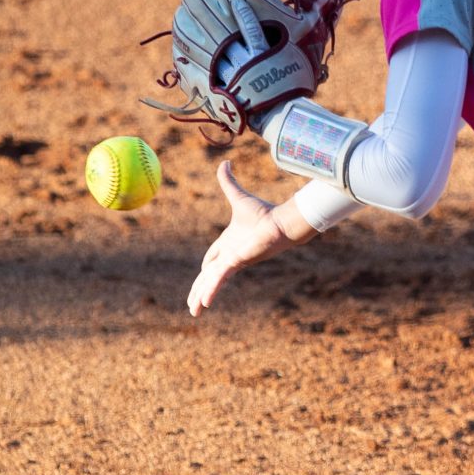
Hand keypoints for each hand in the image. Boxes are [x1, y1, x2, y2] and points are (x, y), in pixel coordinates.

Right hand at [188, 160, 288, 314]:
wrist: (281, 221)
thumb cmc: (265, 212)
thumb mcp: (239, 197)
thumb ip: (228, 182)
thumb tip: (224, 162)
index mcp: (229, 243)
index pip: (213, 259)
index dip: (207, 267)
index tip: (203, 273)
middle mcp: (231, 255)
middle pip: (210, 275)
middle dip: (199, 289)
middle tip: (192, 303)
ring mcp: (233, 261)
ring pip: (212, 282)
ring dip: (201, 296)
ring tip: (194, 312)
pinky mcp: (236, 263)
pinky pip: (218, 279)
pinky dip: (210, 290)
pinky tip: (203, 303)